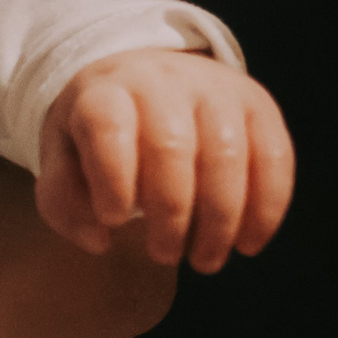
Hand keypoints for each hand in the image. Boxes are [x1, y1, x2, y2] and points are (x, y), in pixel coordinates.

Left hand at [34, 49, 293, 272]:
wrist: (143, 77)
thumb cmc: (100, 133)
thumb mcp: (63, 157)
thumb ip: (64, 201)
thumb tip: (100, 239)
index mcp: (104, 90)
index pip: (107, 125)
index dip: (112, 179)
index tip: (113, 221)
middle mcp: (160, 80)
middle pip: (171, 145)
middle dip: (171, 214)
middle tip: (163, 254)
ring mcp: (214, 86)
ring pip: (227, 152)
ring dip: (220, 220)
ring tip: (205, 260)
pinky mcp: (257, 102)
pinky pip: (273, 155)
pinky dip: (267, 208)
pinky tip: (248, 244)